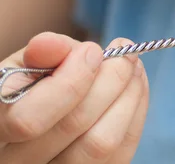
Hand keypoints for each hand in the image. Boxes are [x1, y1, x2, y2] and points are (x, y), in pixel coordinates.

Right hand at [0, 32, 148, 163]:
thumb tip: (51, 44)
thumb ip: (42, 54)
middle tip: (124, 55)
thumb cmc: (33, 84)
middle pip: (72, 127)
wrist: (43, 109)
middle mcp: (17, 163)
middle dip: (109, 81)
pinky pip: (120, 153)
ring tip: (133, 67)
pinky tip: (137, 86)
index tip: (92, 51)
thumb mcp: (27, 64)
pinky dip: (135, 113)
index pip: (29, 118)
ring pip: (100, 144)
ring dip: (128, 97)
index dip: (70, 82)